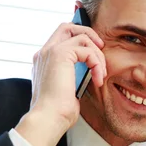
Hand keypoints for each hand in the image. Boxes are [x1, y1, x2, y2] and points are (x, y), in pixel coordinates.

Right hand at [16, 23, 106, 145]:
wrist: (48, 119)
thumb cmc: (58, 113)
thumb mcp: (68, 91)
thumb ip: (74, 77)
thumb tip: (89, 74)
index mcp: (44, 61)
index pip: (61, 38)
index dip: (80, 40)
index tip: (94, 53)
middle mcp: (45, 53)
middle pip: (68, 27)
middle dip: (89, 35)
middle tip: (101, 50)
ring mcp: (50, 52)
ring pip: (81, 36)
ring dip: (97, 54)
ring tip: (100, 74)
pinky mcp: (60, 54)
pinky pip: (86, 49)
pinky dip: (97, 63)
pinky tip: (98, 80)